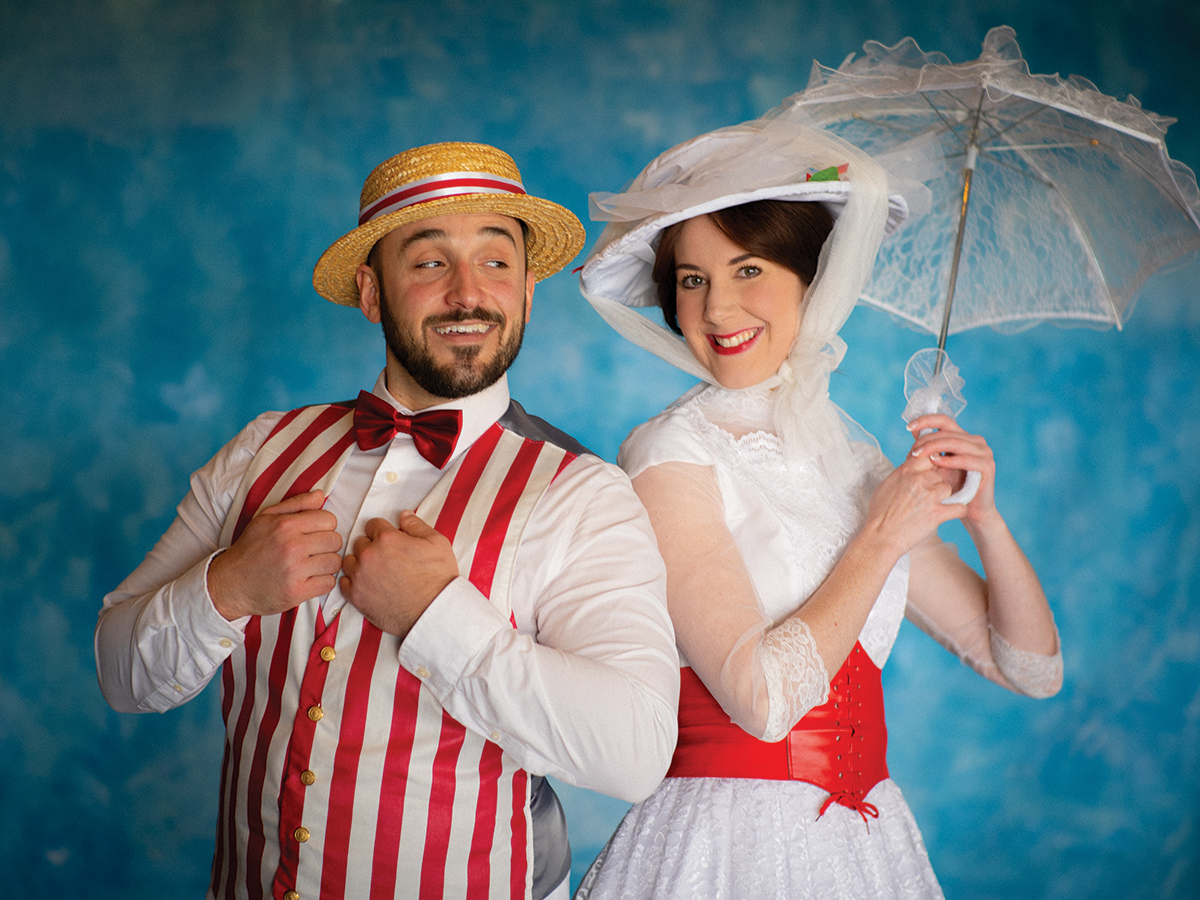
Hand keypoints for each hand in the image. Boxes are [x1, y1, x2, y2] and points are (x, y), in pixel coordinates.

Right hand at [208, 490, 342, 619]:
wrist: (231, 583)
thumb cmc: (251, 548)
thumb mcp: (266, 519)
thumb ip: (296, 504)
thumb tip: (320, 495)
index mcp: (285, 526)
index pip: (329, 520)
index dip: (325, 526)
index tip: (315, 533)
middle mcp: (291, 547)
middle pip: (335, 541)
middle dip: (328, 545)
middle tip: (314, 550)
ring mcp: (294, 571)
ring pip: (335, 563)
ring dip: (326, 564)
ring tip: (312, 565)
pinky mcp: (296, 592)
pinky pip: (329, 583)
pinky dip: (322, 582)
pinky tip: (310, 579)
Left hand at [340, 511, 458, 638]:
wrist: (434, 611)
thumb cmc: (438, 577)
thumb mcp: (436, 542)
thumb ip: (416, 525)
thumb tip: (403, 515)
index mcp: (387, 538)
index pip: (372, 524)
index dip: (383, 532)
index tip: (390, 542)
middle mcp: (369, 555)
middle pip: (360, 542)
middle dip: (371, 547)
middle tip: (386, 559)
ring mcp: (359, 576)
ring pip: (349, 561)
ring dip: (359, 564)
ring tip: (376, 573)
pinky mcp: (356, 596)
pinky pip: (344, 582)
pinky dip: (353, 582)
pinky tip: (367, 585)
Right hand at [862, 446, 965, 558]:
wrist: (881, 536)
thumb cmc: (880, 513)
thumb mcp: (886, 485)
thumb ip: (902, 474)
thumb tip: (911, 467)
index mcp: (906, 471)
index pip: (929, 455)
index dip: (931, 464)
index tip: (929, 472)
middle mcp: (919, 480)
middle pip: (939, 473)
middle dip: (935, 483)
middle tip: (927, 495)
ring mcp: (930, 496)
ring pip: (948, 488)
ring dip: (943, 497)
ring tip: (932, 506)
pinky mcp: (938, 514)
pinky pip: (959, 507)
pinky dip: (957, 511)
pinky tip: (949, 513)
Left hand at [906, 414, 997, 523]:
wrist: (968, 510)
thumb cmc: (950, 488)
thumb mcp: (936, 464)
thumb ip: (928, 447)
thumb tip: (913, 429)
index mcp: (963, 437)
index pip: (944, 420)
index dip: (926, 420)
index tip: (908, 426)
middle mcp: (975, 441)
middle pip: (947, 432)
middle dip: (926, 440)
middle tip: (912, 451)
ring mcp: (984, 452)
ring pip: (955, 442)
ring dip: (934, 447)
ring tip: (918, 456)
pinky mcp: (988, 466)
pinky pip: (966, 459)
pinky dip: (949, 460)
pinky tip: (935, 463)